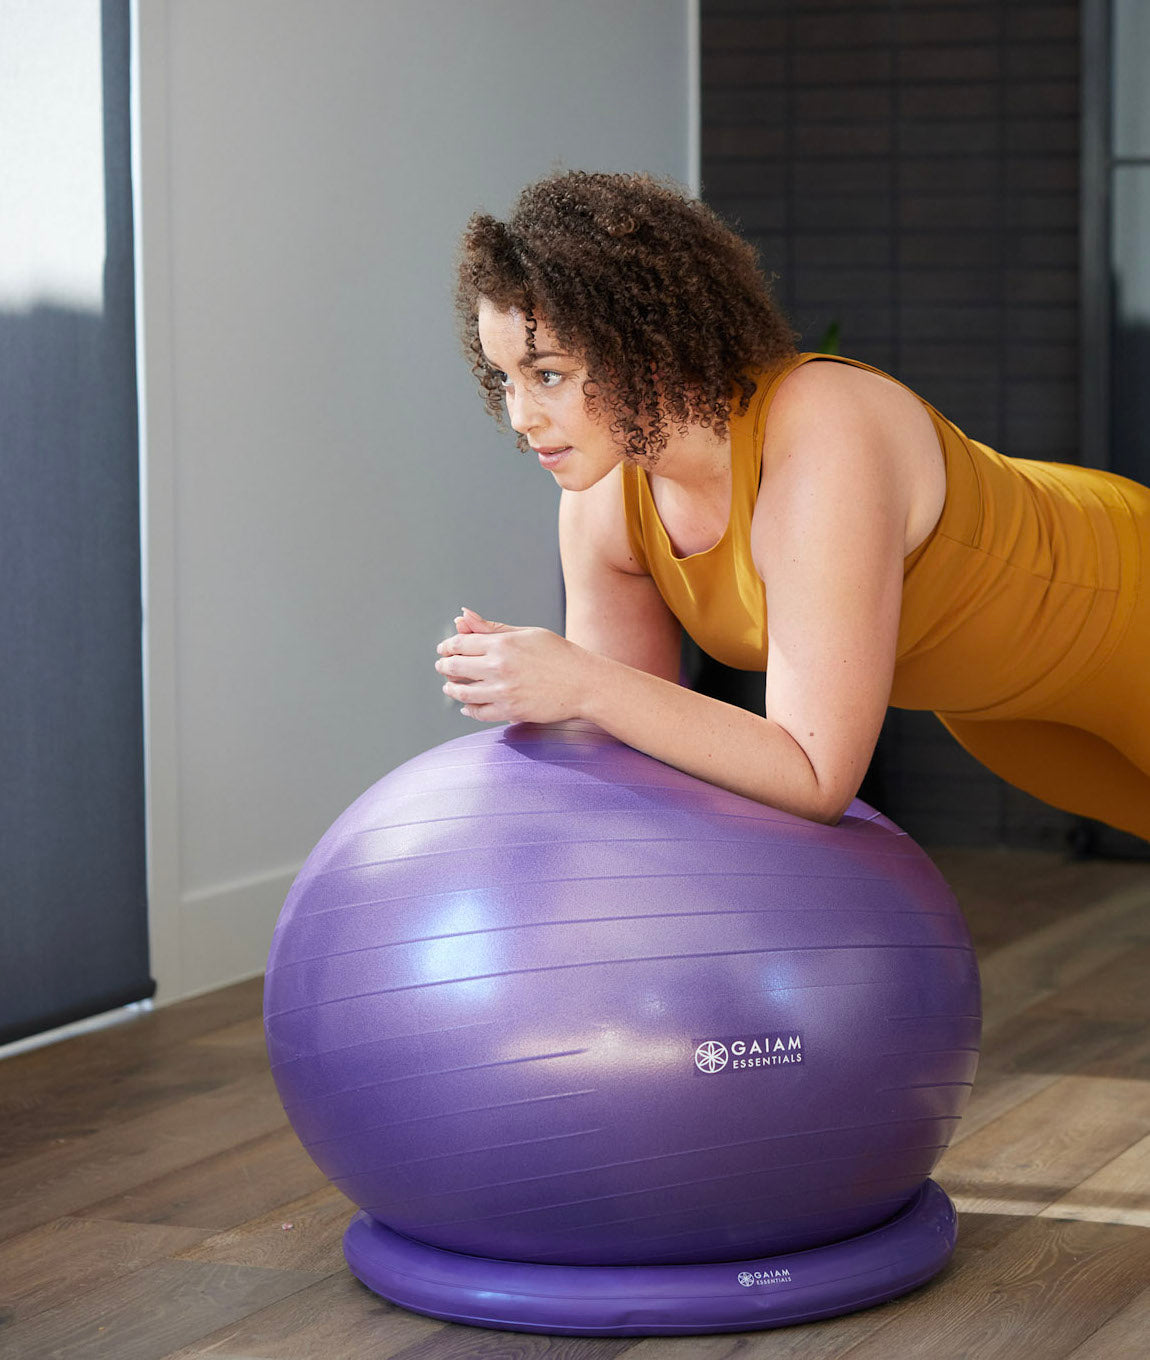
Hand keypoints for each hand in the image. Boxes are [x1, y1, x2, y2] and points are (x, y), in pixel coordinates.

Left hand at [435, 606, 587, 723]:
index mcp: (502, 644)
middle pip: (455, 668)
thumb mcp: (526, 634)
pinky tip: (467, 706)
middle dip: (444, 666)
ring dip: (452, 689)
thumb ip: (492, 628)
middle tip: (443, 666)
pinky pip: (478, 713)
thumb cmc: (558, 654)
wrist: (584, 683)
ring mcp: (503, 692)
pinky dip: (468, 709)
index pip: (460, 643)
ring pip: (462, 693)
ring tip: (451, 687)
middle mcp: (499, 668)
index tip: (444, 649)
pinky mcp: (510, 711)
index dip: (447, 646)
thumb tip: (462, 616)